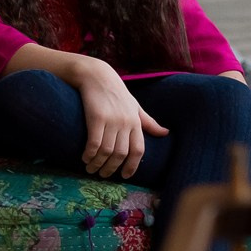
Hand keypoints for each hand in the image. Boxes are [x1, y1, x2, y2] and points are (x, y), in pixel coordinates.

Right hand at [70, 58, 167, 178]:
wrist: (96, 75)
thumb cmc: (115, 92)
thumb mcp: (135, 106)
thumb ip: (148, 122)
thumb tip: (165, 133)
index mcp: (135, 121)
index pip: (138, 150)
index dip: (132, 166)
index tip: (125, 176)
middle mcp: (125, 122)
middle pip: (121, 154)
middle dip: (111, 169)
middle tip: (102, 175)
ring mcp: (111, 120)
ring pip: (107, 151)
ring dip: (98, 164)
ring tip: (91, 169)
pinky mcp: (96, 117)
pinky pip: (94, 143)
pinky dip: (89, 154)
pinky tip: (85, 158)